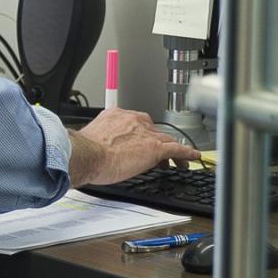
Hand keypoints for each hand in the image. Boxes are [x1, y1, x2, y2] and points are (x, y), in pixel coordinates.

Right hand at [67, 108, 196, 187]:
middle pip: (154, 130)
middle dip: (158, 142)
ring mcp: (146, 134)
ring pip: (166, 139)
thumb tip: (99, 151)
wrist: (87, 155)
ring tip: (179, 160)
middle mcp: (133, 120)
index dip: (142, 135)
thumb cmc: (85, 152)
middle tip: (160, 156)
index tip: (141, 143)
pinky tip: (192, 157)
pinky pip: (177, 149)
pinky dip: (187, 153)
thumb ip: (101, 141)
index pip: (136, 124)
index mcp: (116, 116)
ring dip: (174, 150)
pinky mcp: (155, 148)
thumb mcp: (92, 140)